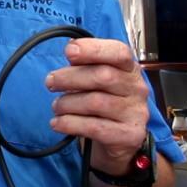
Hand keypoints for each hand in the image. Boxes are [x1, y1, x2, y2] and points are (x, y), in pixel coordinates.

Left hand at [46, 38, 150, 174]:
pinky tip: (57, 123)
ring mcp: (135, 113)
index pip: (119, 52)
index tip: (69, 51)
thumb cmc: (102, 100)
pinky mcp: (129, 135)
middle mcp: (136, 89)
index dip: (93, 49)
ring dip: (66, 103)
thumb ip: (84, 63)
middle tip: (50, 82)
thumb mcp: (94, 78)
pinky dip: (69, 123)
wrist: (117, 138)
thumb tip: (71, 47)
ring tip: (57, 106)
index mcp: (128, 68)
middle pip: (102, 76)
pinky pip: (94, 127)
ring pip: (95, 102)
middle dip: (69, 78)